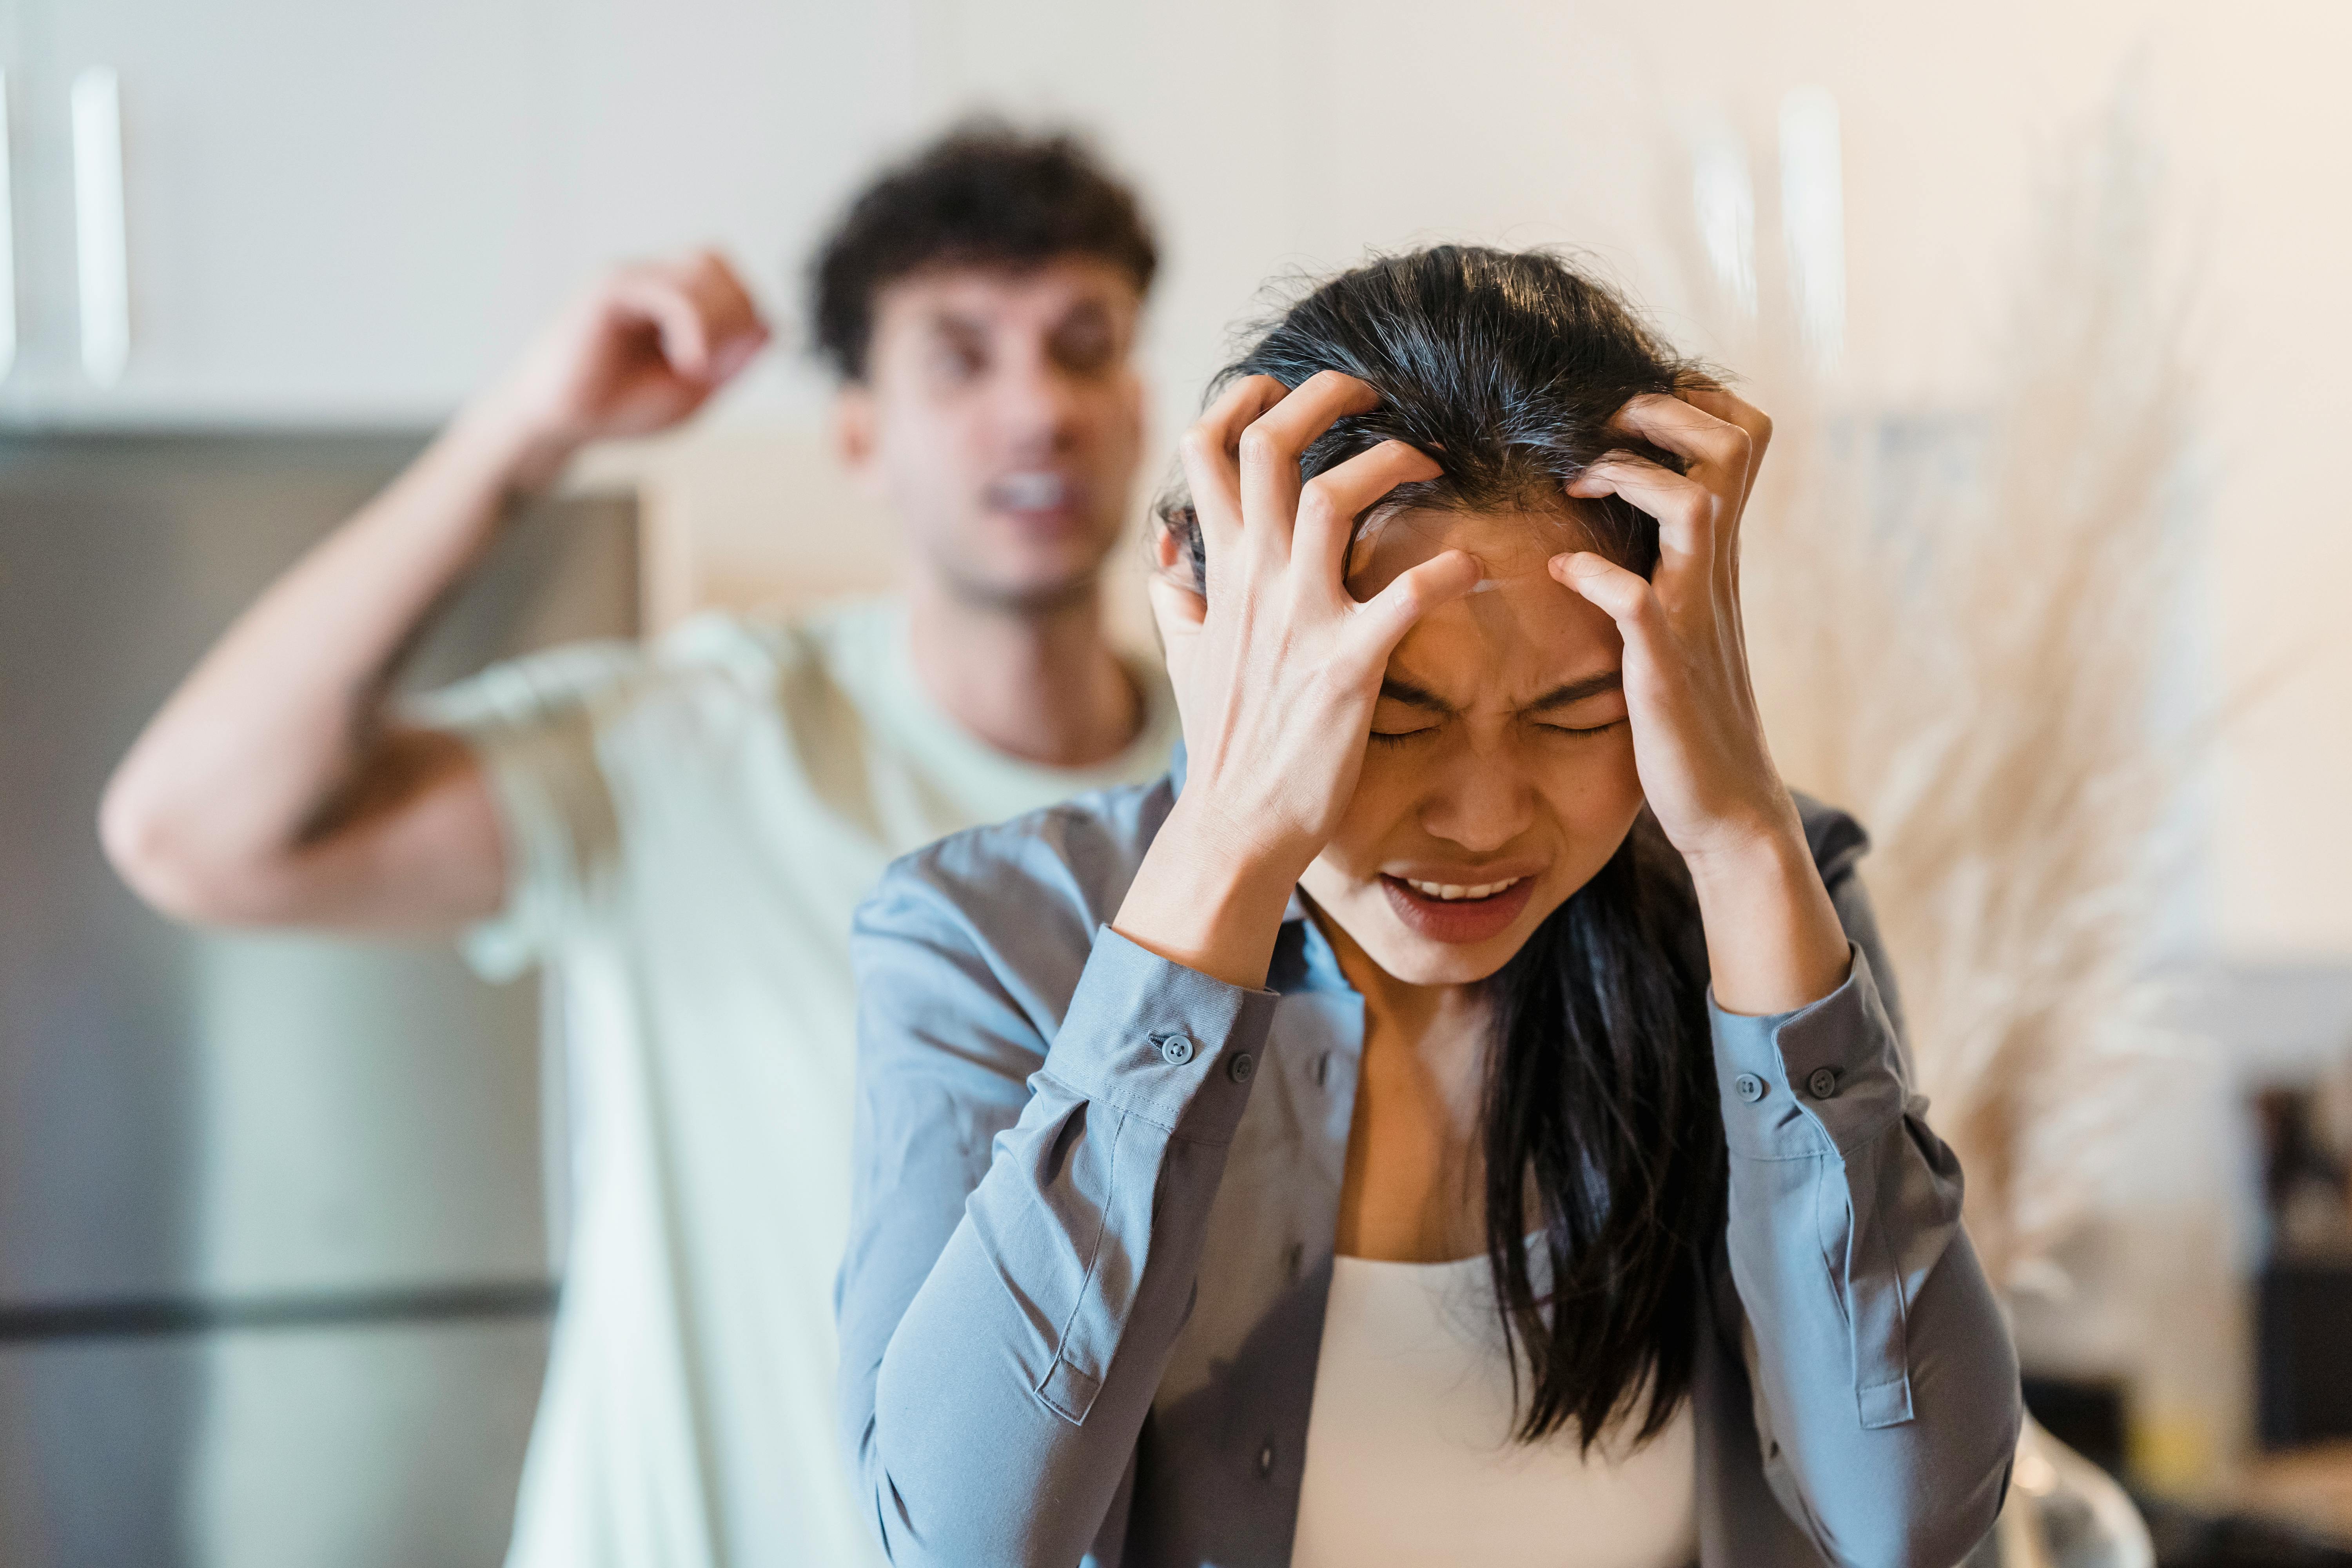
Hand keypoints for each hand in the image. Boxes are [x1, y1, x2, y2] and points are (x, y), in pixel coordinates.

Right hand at [483, 250, 769, 458]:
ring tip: (696, 365)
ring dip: (718, 320)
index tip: (721, 370)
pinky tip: (687, 361)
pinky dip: (694, 325)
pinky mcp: (610, 289)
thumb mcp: (695, 390)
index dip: (745, 322)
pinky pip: (671, 289)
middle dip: (736, 315)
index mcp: (672, 297)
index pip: (732, 282)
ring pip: (705, 266)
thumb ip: (733, 360)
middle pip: (721, 263)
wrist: (557, 424)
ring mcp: (631, 278)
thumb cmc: (618, 408)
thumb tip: (770, 326)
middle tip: (713, 366)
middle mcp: (651, 277)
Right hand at [1116, 372, 1480, 984]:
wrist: (1234, 827)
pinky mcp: (1349, 665)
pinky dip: (1451, 569)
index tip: (1279, 387)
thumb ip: (1177, 597)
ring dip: (1390, 461)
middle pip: (1269, 447)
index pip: (1206, 453)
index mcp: (1220, 573)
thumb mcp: (1184, 658)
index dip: (1241, 401)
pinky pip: (1407, 594)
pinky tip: (1477, 568)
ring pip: (1331, 496)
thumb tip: (1165, 550)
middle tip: (1368, 395)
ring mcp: (1300, 620)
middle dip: (1320, 397)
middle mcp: (1255, 582)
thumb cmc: (1223, 744)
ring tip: (1427, 462)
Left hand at [1555, 386, 1848, 1011]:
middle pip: (1732, 447)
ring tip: (1575, 480)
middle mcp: (1717, 573)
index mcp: (1716, 558)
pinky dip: (1595, 575)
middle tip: (1602, 430)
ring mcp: (1696, 616)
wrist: (1727, 807)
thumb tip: (1611, 515)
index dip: (1692, 402)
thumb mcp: (1681, 619)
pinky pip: (1637, 601)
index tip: (1626, 412)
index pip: (1742, 440)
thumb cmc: (1690, 713)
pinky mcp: (1666, 667)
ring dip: (1631, 476)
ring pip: (1696, 506)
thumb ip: (1663, 564)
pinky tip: (1560, 571)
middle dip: (1664, 413)